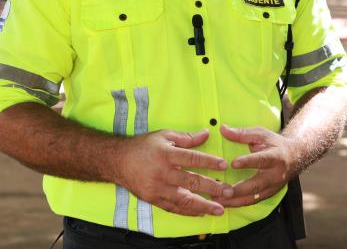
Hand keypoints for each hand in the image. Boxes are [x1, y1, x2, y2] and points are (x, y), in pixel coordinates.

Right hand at [117, 129, 233, 216]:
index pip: (192, 158)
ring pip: (184, 199)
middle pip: (190, 181)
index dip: (209, 162)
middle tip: (228, 191)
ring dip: (203, 205)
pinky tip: (201, 212)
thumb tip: (206, 134)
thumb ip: (187, 138)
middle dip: (212, 188)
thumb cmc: (143, 146)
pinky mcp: (153, 199)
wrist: (118, 161)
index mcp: (165, 154)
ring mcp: (157, 188)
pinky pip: (173, 208)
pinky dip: (188, 211)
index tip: (224, 165)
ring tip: (219, 209)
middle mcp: (162, 173)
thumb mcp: (164, 136)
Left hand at [216, 124, 297, 206]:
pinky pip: (252, 202)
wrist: (294, 157)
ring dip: (235, 201)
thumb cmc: (275, 144)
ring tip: (217, 201)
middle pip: (257, 184)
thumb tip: (223, 129)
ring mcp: (272, 187)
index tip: (233, 163)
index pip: (261, 160)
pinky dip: (237, 204)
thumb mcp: (261, 134)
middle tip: (222, 191)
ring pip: (253, 197)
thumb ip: (242, 133)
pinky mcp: (268, 195)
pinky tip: (224, 203)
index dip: (248, 162)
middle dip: (239, 190)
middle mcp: (275, 175)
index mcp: (275, 157)